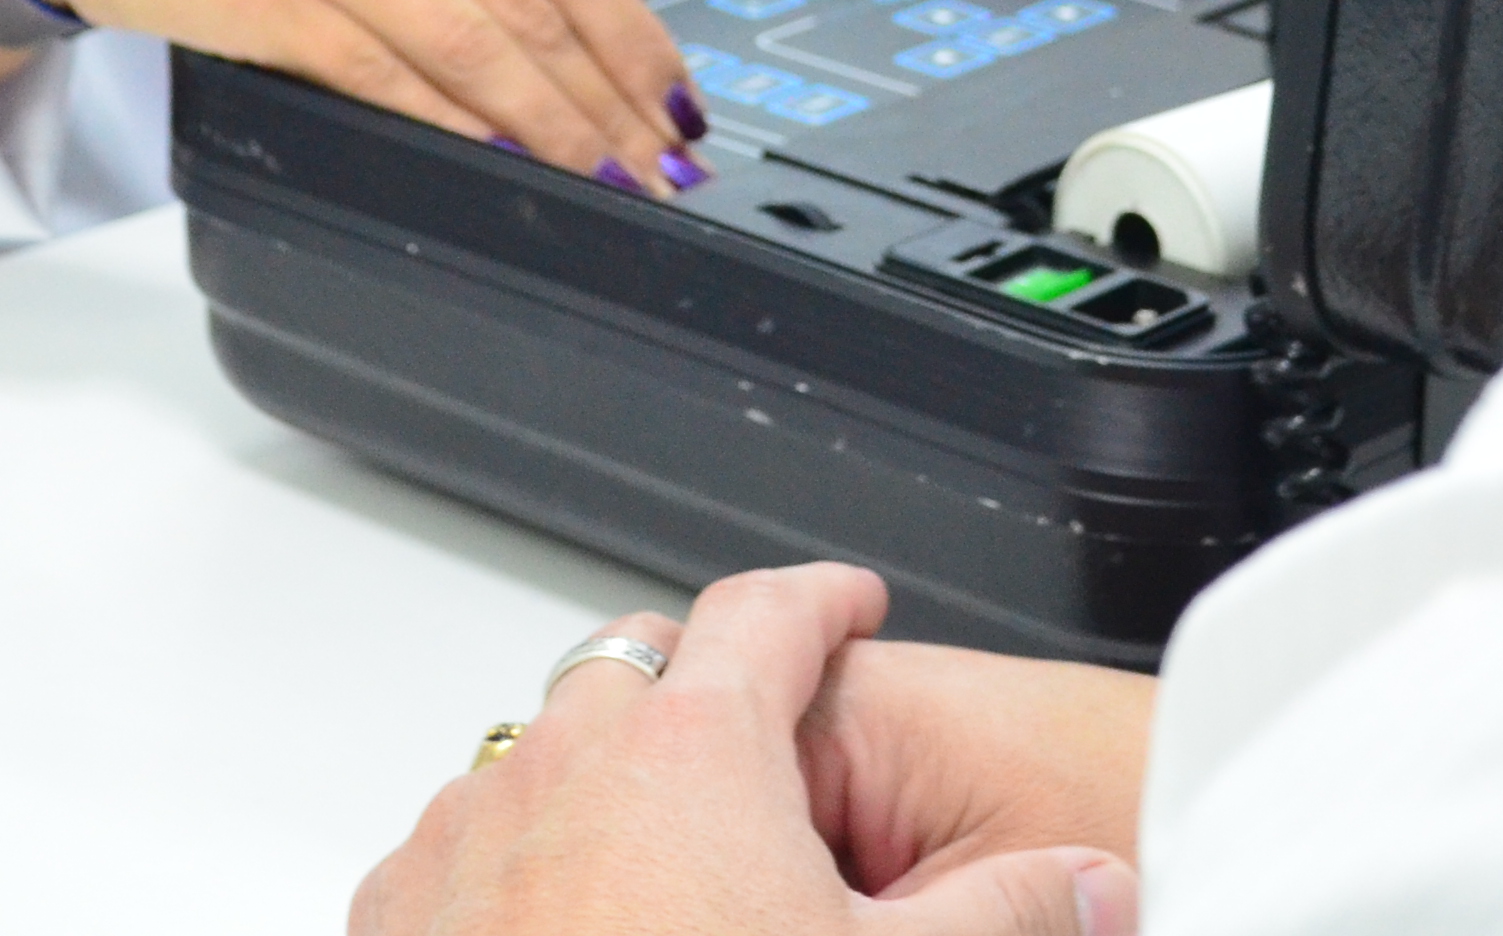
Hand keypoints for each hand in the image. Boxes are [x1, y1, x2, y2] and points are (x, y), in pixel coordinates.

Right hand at [0, 0, 705, 196]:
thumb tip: (549, 30)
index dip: (638, 38)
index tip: (678, 101)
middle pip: (540, 11)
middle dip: (615, 103)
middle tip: (661, 168)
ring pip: (481, 48)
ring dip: (557, 129)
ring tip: (605, 185)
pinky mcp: (277, 6)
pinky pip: (389, 76)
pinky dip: (458, 127)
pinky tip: (499, 166)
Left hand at [353, 566, 1135, 935]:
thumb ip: (1011, 913)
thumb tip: (1100, 884)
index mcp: (691, 753)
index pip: (767, 613)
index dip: (821, 600)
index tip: (847, 601)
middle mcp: (564, 766)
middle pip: (637, 669)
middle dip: (698, 686)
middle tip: (754, 741)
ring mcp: (469, 836)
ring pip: (538, 759)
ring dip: (594, 784)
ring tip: (656, 867)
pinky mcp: (402, 911)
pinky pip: (459, 852)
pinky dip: (511, 868)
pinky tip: (560, 932)